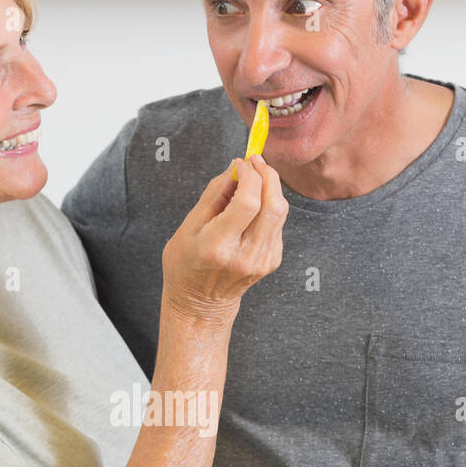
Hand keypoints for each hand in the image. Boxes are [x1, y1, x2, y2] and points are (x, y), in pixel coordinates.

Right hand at [161, 155, 287, 322]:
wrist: (200, 304)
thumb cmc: (186, 264)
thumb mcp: (188, 227)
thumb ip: (214, 195)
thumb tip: (236, 166)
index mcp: (218, 247)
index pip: (248, 203)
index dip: (249, 176)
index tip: (241, 163)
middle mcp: (244, 256)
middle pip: (273, 205)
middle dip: (268, 175)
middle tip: (255, 162)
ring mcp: (261, 261)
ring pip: (280, 212)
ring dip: (269, 189)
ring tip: (251, 181)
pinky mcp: (271, 262)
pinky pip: (277, 224)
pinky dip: (268, 207)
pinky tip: (252, 207)